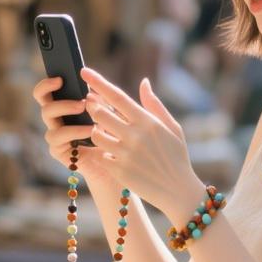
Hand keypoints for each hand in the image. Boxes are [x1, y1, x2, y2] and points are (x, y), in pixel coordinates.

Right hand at [32, 76, 116, 190]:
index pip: (48, 90)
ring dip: (65, 108)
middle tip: (77, 97)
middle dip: (52, 92)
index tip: (60, 77)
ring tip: (83, 108)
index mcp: (66, 105)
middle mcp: (56, 118)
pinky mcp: (57, 150)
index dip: (47, 83)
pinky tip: (90, 130)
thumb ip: (102, 100)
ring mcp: (55, 134)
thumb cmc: (114, 135)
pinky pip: (57, 137)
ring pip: (47, 115)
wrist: (117, 163)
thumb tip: (91, 91)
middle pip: (42, 100)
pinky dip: (74, 131)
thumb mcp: (111, 113)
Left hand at [80, 68, 204, 222]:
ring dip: (96, 131)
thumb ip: (154, 104)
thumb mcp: (172, 127)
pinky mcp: (119, 170)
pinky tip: (114, 155)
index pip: (116, 96)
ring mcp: (125, 153)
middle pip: (99, 113)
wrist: (178, 190)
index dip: (98, 82)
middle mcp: (134, 135)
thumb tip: (144, 82)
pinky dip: (104, 153)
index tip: (83, 71)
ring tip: (105, 133)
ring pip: (95, 134)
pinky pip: (100, 155)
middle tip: (91, 105)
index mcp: (147, 121)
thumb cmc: (176, 156)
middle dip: (93, 107)